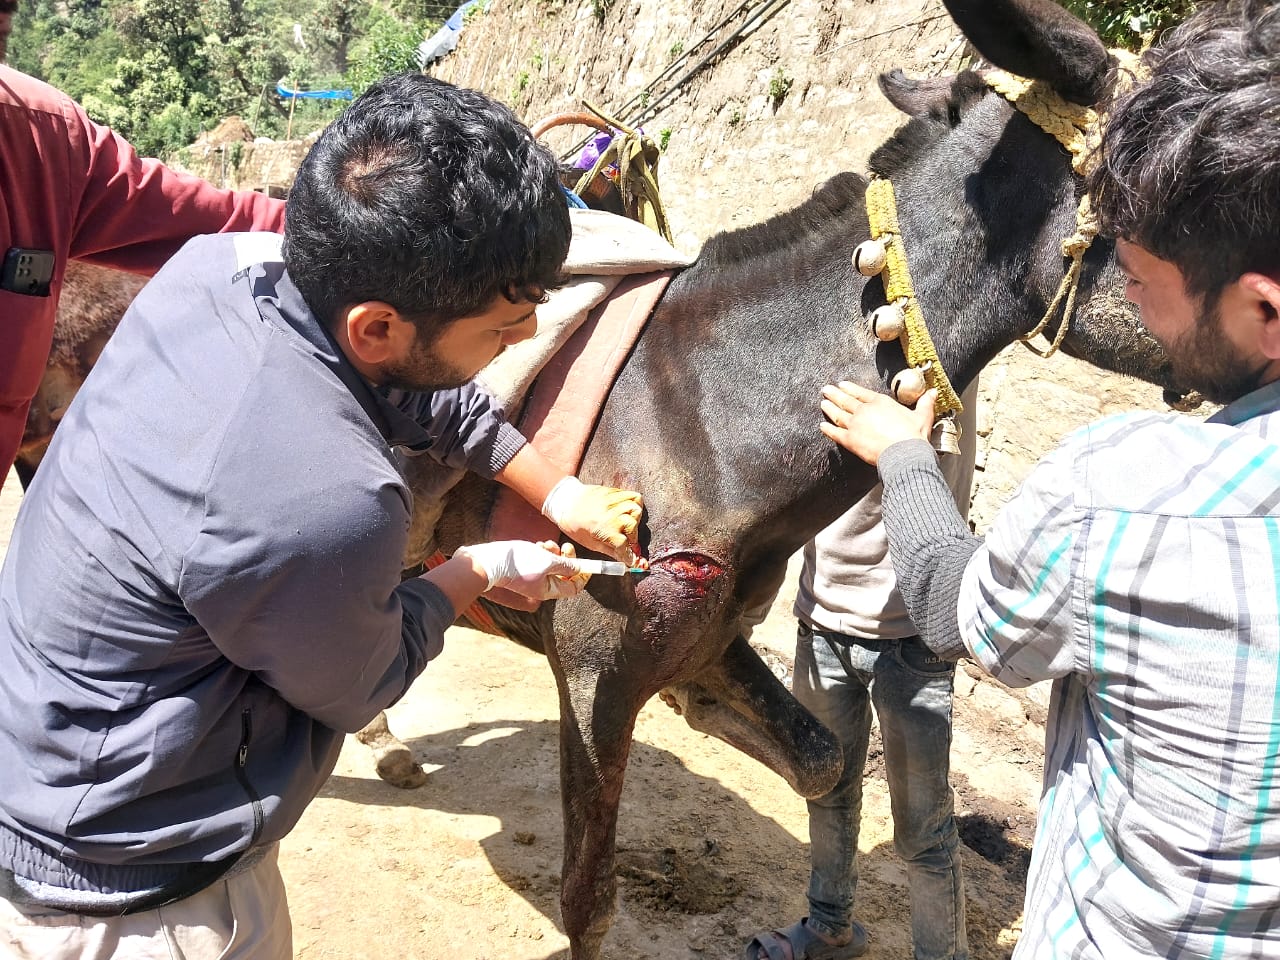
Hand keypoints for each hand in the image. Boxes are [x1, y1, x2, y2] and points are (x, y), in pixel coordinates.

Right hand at [454, 540, 587, 606]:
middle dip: (568, 559)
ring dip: (554, 552)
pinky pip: (542, 559)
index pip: (573, 588)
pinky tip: (537, 545)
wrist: (491, 560)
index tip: (588, 564)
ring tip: (545, 545)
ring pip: (553, 564)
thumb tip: (579, 568)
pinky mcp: (526, 567)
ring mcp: (533, 577)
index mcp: (548, 590)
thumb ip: (565, 565)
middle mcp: (542, 586)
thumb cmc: (518, 563)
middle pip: (564, 574)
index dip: (583, 577)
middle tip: (567, 547)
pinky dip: (543, 551)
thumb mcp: (546, 561)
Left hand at [541, 476, 642, 563]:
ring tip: (626, 525)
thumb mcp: (592, 544)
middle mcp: (612, 515)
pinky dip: (635, 504)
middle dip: (632, 538)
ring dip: (635, 521)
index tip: (634, 561)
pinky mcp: (615, 492)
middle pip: (633, 529)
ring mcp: (614, 502)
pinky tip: (628, 511)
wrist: (566, 503)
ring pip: (637, 511)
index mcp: (605, 530)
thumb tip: (628, 560)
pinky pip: (635, 497)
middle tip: (626, 541)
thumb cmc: (575, 525)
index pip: (625, 547)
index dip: (630, 556)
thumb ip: (612, 551)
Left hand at [820, 381, 935, 465]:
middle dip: (835, 394)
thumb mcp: (923, 416)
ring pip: (838, 414)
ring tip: (823, 403)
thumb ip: (925, 403)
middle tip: (826, 389)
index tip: (843, 384)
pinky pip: (835, 433)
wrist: (904, 453)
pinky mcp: (850, 440)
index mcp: (881, 403)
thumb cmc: (914, 436)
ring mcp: (855, 424)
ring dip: (829, 408)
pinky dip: (827, 429)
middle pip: (846, 400)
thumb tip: (933, 393)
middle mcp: (865, 410)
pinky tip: (821, 426)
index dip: (851, 388)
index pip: (862, 392)